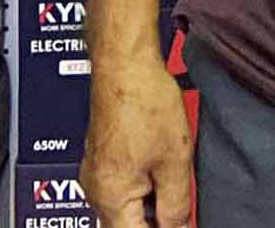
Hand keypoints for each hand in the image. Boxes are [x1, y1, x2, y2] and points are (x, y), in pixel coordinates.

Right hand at [84, 50, 194, 227]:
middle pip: (127, 224)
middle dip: (155, 218)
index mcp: (110, 198)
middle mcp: (95, 190)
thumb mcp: (175, 160)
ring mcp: (95, 173)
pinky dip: (143, 182)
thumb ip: (176, 205)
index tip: (178, 222)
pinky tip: (161, 163)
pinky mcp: (100, 156)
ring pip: (125, 205)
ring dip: (150, 201)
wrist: (126, 62)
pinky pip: (121, 184)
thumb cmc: (144, 101)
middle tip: (179, 200)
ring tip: (172, 173)